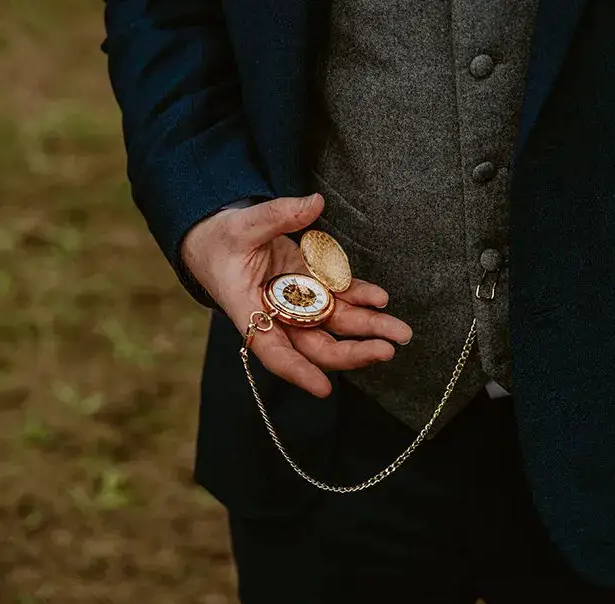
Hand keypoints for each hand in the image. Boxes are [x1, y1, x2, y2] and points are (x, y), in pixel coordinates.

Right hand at [181, 194, 412, 397]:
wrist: (215, 239)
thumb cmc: (219, 240)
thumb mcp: (241, 226)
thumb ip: (277, 215)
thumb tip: (314, 203)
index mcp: (250, 312)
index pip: (274, 352)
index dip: (297, 372)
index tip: (324, 389)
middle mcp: (277, 316)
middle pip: (316, 345)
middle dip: (353, 351)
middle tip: (386, 349)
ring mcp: (297, 303)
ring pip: (334, 326)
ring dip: (367, 329)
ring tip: (399, 331)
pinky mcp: (311, 286)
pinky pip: (339, 299)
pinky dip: (361, 299)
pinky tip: (381, 300)